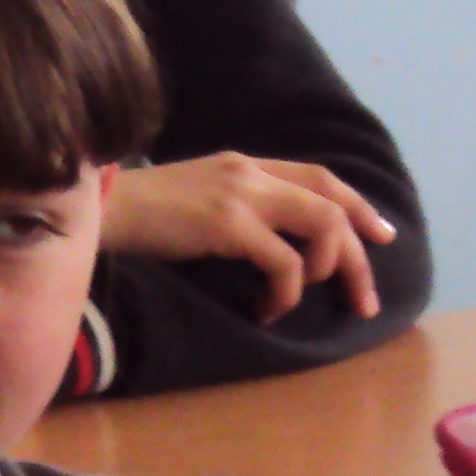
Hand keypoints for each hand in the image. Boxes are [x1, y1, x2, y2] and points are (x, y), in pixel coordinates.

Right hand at [102, 154, 392, 323]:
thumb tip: (266, 244)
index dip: (358, 207)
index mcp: (245, 164)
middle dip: (359, 256)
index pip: (320, 177)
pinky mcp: (227, 223)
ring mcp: (241, 194)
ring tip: (310, 302)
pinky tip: (268, 311)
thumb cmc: (137, 214)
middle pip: (332, 205)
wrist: (95, 207)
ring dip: (329, 272)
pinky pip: (284, 262)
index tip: (380, 237)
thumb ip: (233, 207)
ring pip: (323, 227)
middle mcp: (251, 172)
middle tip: (365, 300)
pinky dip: (287, 292)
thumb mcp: (195, 198)